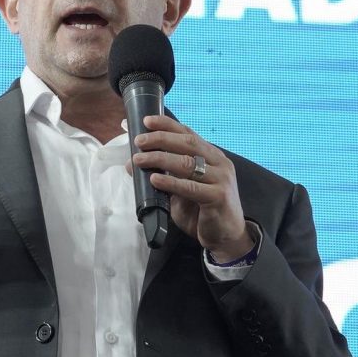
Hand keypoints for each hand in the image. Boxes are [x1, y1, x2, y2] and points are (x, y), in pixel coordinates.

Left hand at [129, 115, 252, 259]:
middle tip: (139, 141)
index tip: (147, 120)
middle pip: (188, 143)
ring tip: (139, 160)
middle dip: (160, 139)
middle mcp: (219, 163)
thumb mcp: (180, 189)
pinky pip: (191, 187)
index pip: (188, 133)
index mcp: (211, 156)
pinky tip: (154, 179)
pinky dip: (171, 182)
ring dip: (160, 158)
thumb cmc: (201, 210)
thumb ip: (163, 175)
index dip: (167, 125)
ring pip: (188, 163)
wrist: (225, 236)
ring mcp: (221, 179)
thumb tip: (132, 163)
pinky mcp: (219, 197)